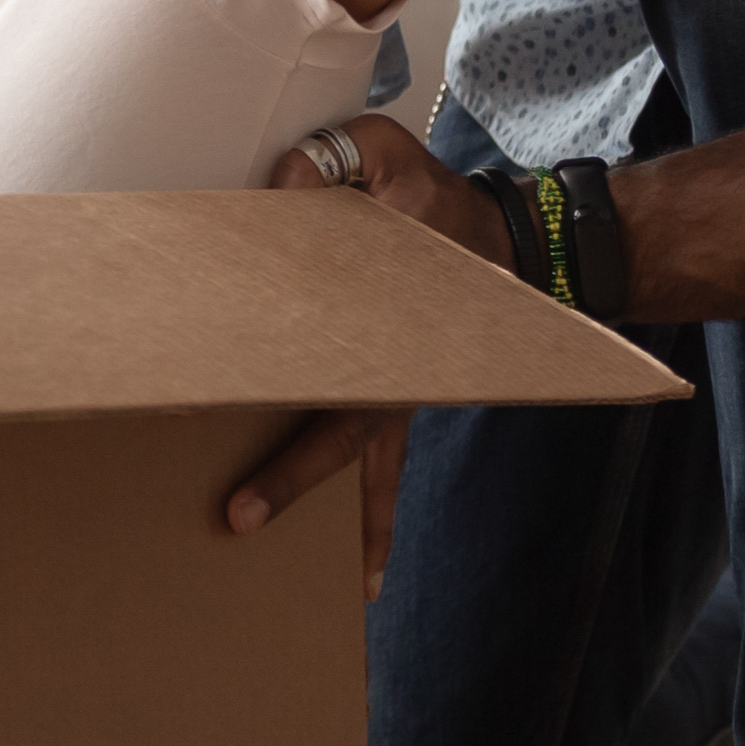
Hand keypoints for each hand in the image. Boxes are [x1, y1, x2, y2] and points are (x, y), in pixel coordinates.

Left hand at [225, 113, 510, 590]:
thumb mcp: (390, 154)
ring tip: (352, 591)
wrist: (506, 238)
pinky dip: (375, 509)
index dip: (292, 449)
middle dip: (296, 485)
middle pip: (347, 446)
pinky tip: (365, 565)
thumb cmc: (434, 199)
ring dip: (363, 527)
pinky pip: (381, 458)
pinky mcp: (398, 394)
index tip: (243, 492)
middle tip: (239, 524)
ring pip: (377, 469)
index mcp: (389, 330)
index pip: (332, 391)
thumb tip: (283, 190)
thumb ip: (339, 158)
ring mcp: (402, 392)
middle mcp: (398, 375)